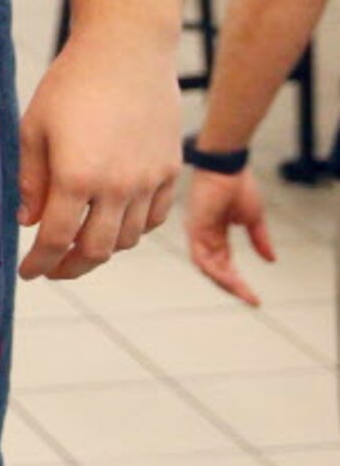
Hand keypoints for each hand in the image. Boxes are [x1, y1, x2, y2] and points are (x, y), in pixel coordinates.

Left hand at [16, 32, 180, 279]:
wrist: (126, 51)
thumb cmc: (71, 84)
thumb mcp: (34, 127)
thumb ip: (31, 180)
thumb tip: (30, 222)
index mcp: (76, 177)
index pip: (56, 239)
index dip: (40, 262)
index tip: (28, 272)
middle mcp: (118, 187)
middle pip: (96, 250)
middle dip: (71, 268)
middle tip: (53, 270)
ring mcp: (150, 181)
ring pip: (129, 239)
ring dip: (102, 249)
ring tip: (81, 244)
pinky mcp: (171, 171)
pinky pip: (155, 218)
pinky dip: (134, 230)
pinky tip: (116, 223)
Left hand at [186, 167, 274, 305]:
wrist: (228, 166)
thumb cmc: (238, 185)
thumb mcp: (253, 219)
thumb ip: (258, 240)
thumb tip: (270, 260)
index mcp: (215, 233)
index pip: (224, 263)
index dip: (237, 281)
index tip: (254, 298)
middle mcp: (204, 235)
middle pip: (215, 269)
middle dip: (232, 286)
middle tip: (251, 300)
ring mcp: (197, 232)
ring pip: (207, 267)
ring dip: (225, 282)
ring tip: (244, 293)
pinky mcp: (195, 227)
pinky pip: (201, 256)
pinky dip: (215, 270)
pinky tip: (230, 280)